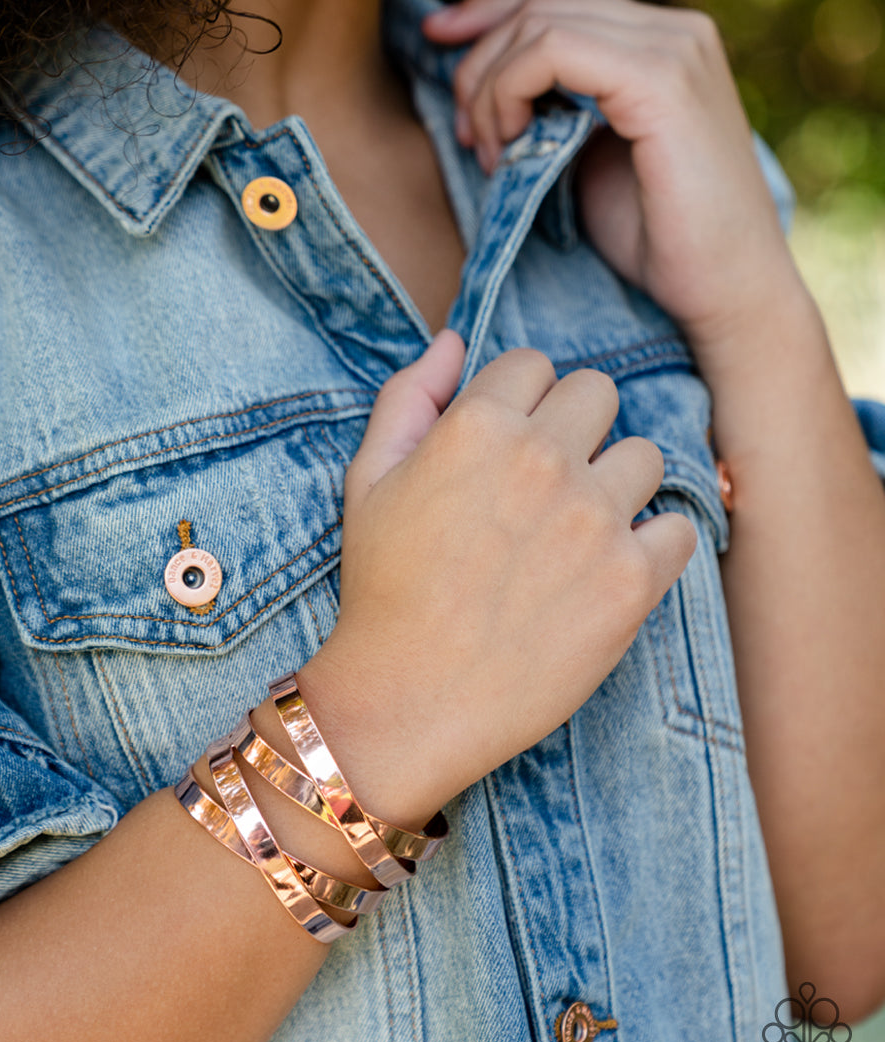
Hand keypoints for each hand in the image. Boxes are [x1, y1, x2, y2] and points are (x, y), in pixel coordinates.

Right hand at [300, 331, 695, 822]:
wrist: (409, 699)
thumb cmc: (382, 589)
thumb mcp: (367, 481)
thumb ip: (408, 397)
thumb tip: (453, 339)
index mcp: (476, 428)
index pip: (534, 364)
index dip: (520, 402)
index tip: (509, 444)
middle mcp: (541, 460)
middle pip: (599, 393)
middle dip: (574, 428)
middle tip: (545, 486)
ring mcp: (593, 520)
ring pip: (645, 456)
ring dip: (616, 485)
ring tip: (576, 533)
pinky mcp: (631, 582)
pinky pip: (678, 530)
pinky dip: (652, 547)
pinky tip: (606, 572)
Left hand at [422, 0, 804, 368]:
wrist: (724, 290)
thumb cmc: (659, 240)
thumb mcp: (589, 160)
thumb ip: (555, 113)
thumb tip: (490, 94)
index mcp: (657, 43)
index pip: (554, 0)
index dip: (486, 13)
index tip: (437, 41)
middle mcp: (670, 29)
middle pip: (539, 3)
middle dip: (480, 63)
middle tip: (470, 137)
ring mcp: (671, 48)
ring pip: (538, 22)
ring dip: (491, 89)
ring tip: (494, 156)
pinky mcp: (661, 82)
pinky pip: (552, 52)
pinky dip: (510, 96)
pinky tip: (511, 153)